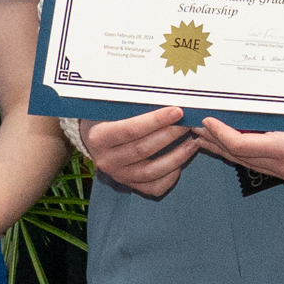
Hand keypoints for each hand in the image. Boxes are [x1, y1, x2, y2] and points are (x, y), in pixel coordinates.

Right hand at [73, 107, 199, 198]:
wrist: (91, 137)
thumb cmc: (106, 117)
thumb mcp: (111, 107)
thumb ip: (132, 105)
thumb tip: (164, 96)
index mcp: (99, 137)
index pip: (131, 130)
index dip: (156, 121)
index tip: (177, 111)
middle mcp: (107, 160)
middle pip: (144, 149)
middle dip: (171, 135)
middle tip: (189, 123)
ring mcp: (118, 175)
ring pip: (152, 171)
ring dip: (177, 157)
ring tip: (192, 143)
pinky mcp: (129, 185)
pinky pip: (154, 187)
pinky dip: (170, 177)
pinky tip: (181, 163)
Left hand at [191, 120, 283, 185]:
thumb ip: (270, 112)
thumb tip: (237, 103)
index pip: (240, 145)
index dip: (219, 132)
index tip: (206, 119)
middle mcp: (283, 166)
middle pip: (237, 156)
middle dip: (212, 141)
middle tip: (192, 125)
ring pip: (244, 162)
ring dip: (221, 149)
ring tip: (202, 136)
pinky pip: (256, 164)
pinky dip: (239, 154)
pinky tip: (227, 144)